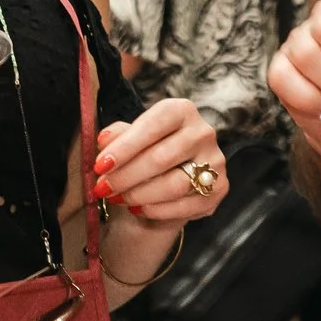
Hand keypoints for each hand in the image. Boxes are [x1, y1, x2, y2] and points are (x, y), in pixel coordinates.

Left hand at [93, 99, 225, 224]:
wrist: (169, 179)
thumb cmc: (146, 152)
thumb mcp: (130, 139)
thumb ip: (117, 136)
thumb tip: (104, 140)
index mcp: (181, 111)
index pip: (152, 126)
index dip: (124, 147)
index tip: (100, 165)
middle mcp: (203, 132)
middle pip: (161, 158)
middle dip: (126, 176)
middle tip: (102, 188)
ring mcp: (216, 161)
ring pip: (173, 185)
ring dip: (139, 195)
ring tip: (117, 198)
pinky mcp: (220, 189)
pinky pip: (185, 205)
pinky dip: (156, 210)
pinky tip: (137, 208)